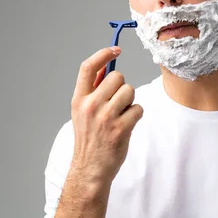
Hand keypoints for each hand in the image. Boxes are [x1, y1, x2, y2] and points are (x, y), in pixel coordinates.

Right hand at [69, 46, 143, 184]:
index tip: (116, 49)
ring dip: (130, 101)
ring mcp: (106, 117)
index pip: (88, 67)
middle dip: (122, 87)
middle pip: (117, 77)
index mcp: (79, 99)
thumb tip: (106, 66)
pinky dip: (136, 115)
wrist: (90, 168)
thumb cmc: (89, 138)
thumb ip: (92, 90)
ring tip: (121, 115)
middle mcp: (91, 105)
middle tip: (117, 103)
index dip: (103, 53)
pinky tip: (126, 125)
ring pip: (130, 91)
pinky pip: (138, 108)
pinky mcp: (120, 129)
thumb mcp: (82, 111)